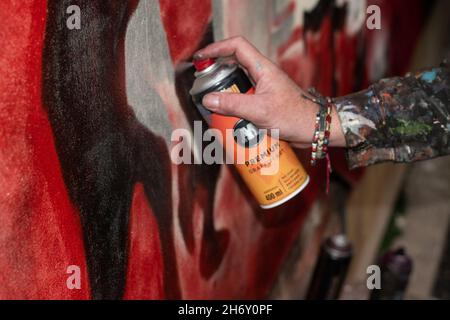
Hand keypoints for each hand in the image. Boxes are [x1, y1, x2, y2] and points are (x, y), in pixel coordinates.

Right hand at [194, 36, 345, 147]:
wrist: (315, 129)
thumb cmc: (295, 116)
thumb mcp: (260, 110)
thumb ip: (233, 105)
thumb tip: (208, 99)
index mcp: (263, 68)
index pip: (237, 46)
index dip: (217, 48)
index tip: (201, 58)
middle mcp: (262, 75)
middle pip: (233, 66)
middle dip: (217, 76)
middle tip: (204, 87)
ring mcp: (263, 89)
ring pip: (237, 86)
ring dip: (225, 96)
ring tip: (215, 108)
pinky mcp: (264, 103)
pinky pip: (244, 101)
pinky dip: (234, 109)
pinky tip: (230, 121)